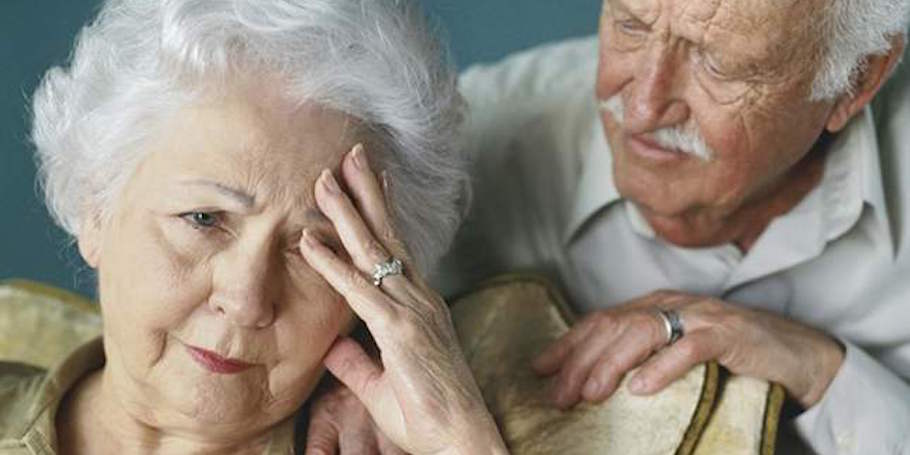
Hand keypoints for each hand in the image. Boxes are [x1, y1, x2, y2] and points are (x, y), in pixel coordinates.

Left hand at [299, 144, 506, 454]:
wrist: (459, 440)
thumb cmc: (428, 417)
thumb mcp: (381, 386)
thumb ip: (357, 362)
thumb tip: (334, 347)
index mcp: (420, 307)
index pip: (397, 249)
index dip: (381, 213)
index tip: (368, 180)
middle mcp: (420, 300)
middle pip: (388, 236)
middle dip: (365, 193)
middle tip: (349, 155)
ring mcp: (413, 312)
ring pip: (374, 252)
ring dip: (346, 214)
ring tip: (324, 179)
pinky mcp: (399, 332)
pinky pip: (359, 292)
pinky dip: (333, 265)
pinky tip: (311, 241)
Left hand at [532, 290, 844, 408]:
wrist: (795, 353)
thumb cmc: (730, 356)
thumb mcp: (675, 351)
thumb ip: (640, 356)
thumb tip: (594, 381)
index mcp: (654, 306)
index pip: (600, 320)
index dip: (567, 343)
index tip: (539, 370)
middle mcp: (671, 304)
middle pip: (613, 326)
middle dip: (580, 361)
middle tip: (559, 394)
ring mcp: (699, 316)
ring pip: (643, 332)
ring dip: (611, 364)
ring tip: (591, 393)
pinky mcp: (728, 334)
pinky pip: (689, 347)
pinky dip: (663, 367)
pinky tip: (641, 389)